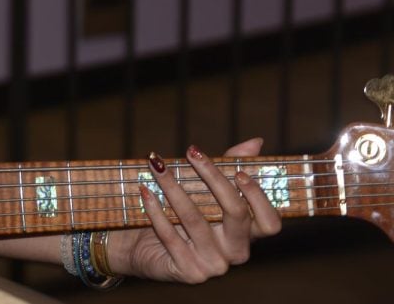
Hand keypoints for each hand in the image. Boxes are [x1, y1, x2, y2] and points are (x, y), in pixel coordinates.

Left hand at [110, 138, 282, 282]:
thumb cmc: (181, 213)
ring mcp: (213, 265)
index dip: (259, 197)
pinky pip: (170, 235)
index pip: (270, 222)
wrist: (144, 247)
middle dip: (214, 178)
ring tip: (157, 165)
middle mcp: (236, 252)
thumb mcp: (206, 189)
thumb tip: (256, 142)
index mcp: (247, 234)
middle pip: (237, 214)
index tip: (239, 171)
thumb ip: (230, 167)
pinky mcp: (188, 272)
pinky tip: (145, 190)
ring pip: (195, 219)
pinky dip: (155, 209)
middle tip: (192, 153)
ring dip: (173, 187)